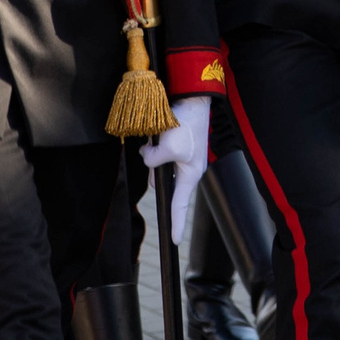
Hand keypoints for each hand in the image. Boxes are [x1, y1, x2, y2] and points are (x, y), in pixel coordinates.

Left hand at [137, 96, 212, 245]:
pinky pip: (160, 153)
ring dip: (153, 155)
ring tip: (158, 138)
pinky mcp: (176, 144)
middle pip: (164, 183)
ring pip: (158, 166)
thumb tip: (146, 158)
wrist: (193, 98)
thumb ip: (153, 162)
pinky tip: (155, 134)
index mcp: (191, 174)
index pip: (180, 204)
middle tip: (157, 152)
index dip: (177, 223)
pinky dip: (154, 146)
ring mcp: (182, 156)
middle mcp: (187, 168)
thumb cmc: (187, 125)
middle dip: (156, 174)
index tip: (175, 241)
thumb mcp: (168, 148)